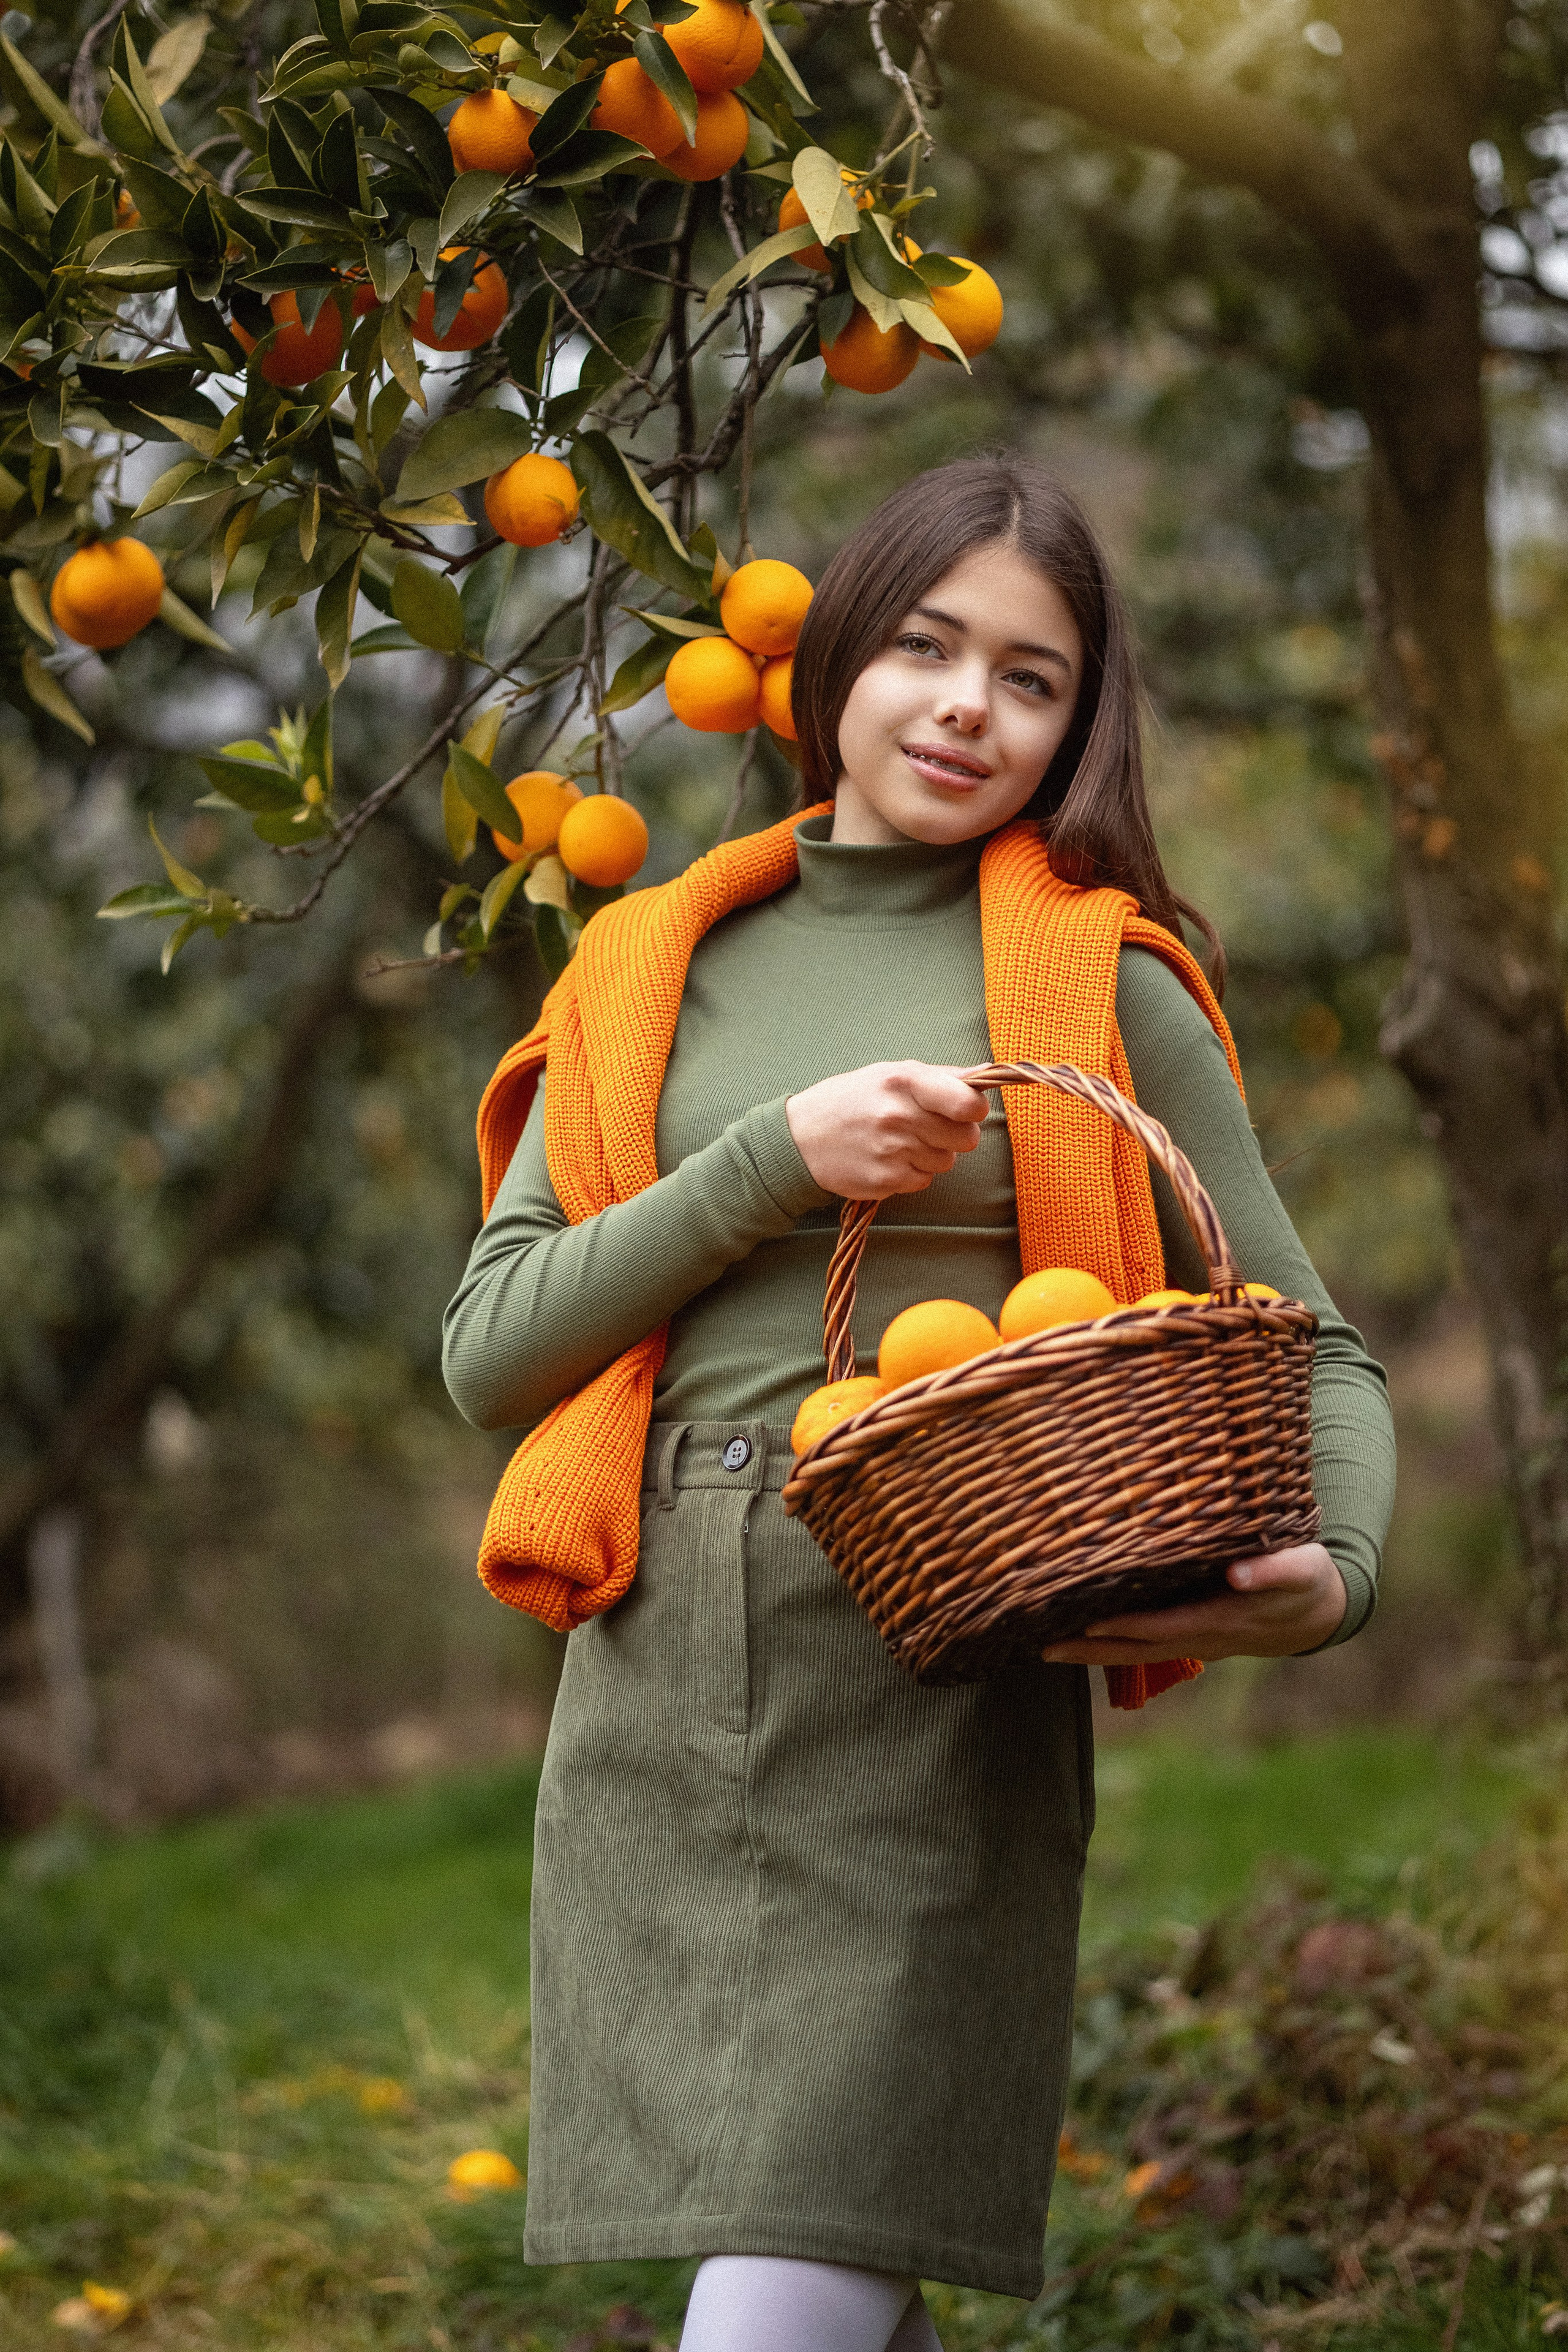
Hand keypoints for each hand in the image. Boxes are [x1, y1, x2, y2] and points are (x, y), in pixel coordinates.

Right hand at [786, 1061, 988, 1198]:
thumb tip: (985, 1077)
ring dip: (931, 1154)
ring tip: (900, 1142)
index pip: (968, 1102)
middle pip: (966, 1137)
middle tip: (928, 1127)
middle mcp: (898, 1116)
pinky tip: (888, 1159)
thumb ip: (940, 1077)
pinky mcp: (884, 1180)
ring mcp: (891, 1151)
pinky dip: (911, 1172)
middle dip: (955, 1134)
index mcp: (903, 1081)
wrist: (800, 1139)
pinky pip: (923, 1181)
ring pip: (946, 1162)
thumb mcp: (888, 1074)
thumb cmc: (851, 1100)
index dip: (975, 1109)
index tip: (967, 1110)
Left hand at [1039, 1544, 1346, 1665]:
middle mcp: (1197, 1638)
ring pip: (1133, 1653)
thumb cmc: (1304, 1580)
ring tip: (1045, 1649)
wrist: (1314, 1613)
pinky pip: (1140, 1644)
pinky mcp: (1185, 1634)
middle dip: (1090, 1650)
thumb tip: (1237, 1573)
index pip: (1162, 1627)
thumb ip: (1272, 1571)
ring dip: (1090, 1653)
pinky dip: (1108, 1643)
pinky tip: (1077, 1635)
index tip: (1088, 1622)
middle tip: (1044, 1649)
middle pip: (1136, 1650)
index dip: (1126, 1627)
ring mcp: (1189, 1641)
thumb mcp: (1300, 1569)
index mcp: (1219, 1620)